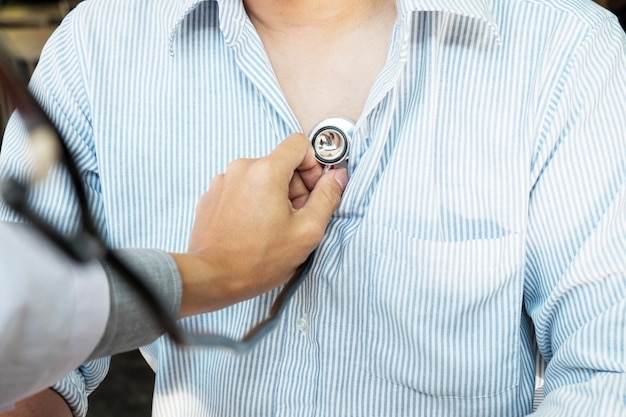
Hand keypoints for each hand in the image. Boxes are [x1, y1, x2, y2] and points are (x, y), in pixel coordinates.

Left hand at [172, 133, 347, 315]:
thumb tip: (337, 176)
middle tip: (293, 220)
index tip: (312, 192)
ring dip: (272, 197)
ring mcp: (223, 181)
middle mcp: (241, 168)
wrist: (211, 277)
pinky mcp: (211, 196)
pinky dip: (252, 204)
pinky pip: (241, 189)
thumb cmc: (258, 259)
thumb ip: (327, 198)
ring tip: (271, 229)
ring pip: (260, 178)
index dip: (313, 166)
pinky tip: (252, 230)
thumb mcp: (306, 231)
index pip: (298, 144)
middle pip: (280, 163)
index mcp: (266, 170)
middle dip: (293, 188)